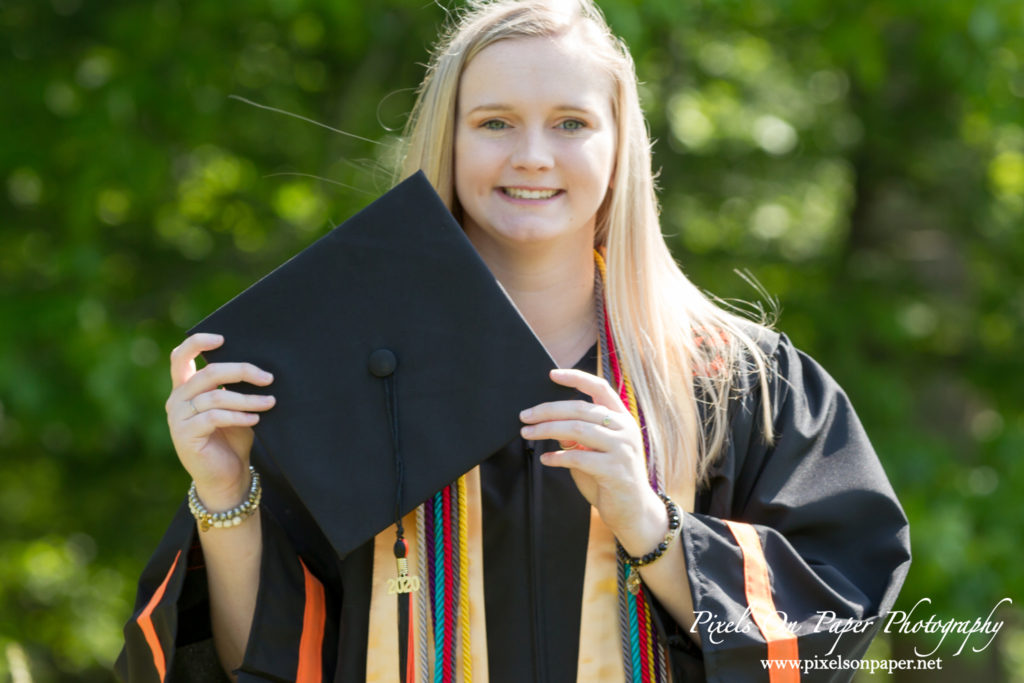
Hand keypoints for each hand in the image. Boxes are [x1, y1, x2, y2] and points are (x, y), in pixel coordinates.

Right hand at [166, 333, 275, 509]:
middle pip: (208, 373)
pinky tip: (256, 418)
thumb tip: (260, 368)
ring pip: (215, 396)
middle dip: (241, 371)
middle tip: (268, 377)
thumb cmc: (232, 440)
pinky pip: (215, 417)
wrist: (226, 478)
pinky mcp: (186, 434)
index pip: (181, 357)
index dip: (198, 343)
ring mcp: (178, 418)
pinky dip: (239, 415)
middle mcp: (177, 400)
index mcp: (185, 388)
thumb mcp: (234, 408)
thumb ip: (234, 388)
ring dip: (247, 398)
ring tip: (270, 401)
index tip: (223, 338)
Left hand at [519, 368, 665, 548]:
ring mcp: (622, 448)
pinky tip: (545, 460)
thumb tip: (549, 421)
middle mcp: (625, 428)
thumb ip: (580, 433)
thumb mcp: (596, 449)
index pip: (599, 388)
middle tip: (524, 416)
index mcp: (622, 417)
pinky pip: (579, 458)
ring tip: (528, 433)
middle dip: (547, 410)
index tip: (551, 374)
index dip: (576, 378)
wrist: (633, 511)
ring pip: (577, 429)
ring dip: (547, 430)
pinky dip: (557, 457)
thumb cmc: (609, 476)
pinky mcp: (615, 470)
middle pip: (580, 408)